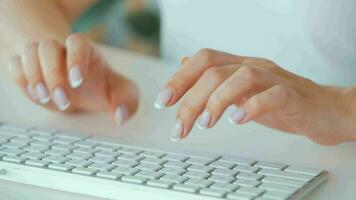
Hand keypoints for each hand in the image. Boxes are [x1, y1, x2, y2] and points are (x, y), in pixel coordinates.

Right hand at [7, 34, 138, 124]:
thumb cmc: (100, 87)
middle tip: (63, 100)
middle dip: (53, 75)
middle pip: (47, 47)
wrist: (79, 86)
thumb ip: (127, 102)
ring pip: (28, 52)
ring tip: (46, 98)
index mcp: (86, 50)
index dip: (75, 58)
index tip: (78, 80)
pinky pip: (14, 65)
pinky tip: (35, 93)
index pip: (77, 42)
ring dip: (34, 77)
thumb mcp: (120, 93)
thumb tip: (120, 117)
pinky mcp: (26, 68)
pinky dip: (21, 79)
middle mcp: (62, 49)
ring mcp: (42, 57)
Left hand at [155, 48, 355, 144]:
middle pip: (215, 71)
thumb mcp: (241, 90)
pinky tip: (238, 120)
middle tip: (179, 127)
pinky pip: (273, 95)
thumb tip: (184, 64)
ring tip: (205, 124)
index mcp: (239, 66)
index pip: (203, 60)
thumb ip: (215, 78)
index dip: (180, 79)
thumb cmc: (282, 101)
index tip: (163, 101)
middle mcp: (254, 67)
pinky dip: (252, 106)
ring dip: (217, 101)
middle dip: (190, 99)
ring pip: (241, 77)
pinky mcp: (294, 96)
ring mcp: (275, 79)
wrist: (325, 109)